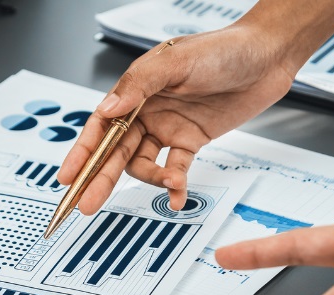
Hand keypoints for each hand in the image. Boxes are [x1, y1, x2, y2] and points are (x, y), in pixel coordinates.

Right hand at [56, 0, 333, 213]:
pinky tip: (178, 194)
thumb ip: (140, 85)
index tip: (66, 178)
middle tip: (86, 205)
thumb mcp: (176, 61)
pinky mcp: (191, 139)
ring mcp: (168, 126)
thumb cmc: (221, 49)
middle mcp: (147, 109)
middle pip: (115, 151)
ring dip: (151, 179)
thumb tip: (109, 108)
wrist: (266, 57)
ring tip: (168, 185)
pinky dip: (174, 182)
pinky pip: (174, 166)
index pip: (100, 125)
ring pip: (143, 162)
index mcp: (136, 88)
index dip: (81, 153)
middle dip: (100, 179)